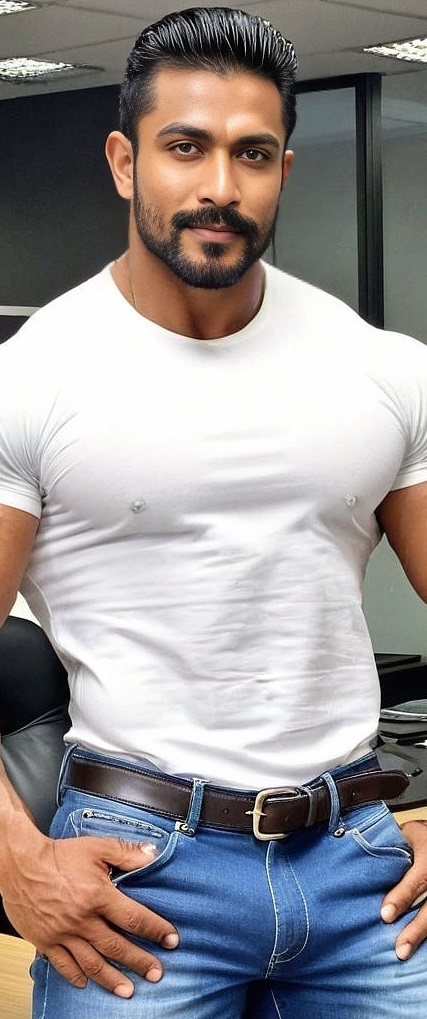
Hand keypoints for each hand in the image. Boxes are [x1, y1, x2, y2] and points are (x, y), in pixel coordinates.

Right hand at [2, 823, 178, 997]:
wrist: (21, 863)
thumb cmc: (58, 855)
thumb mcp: (96, 847)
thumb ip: (126, 852)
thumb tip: (152, 854)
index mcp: (98, 896)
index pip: (134, 918)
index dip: (155, 930)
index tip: (171, 939)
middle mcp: (82, 919)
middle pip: (116, 946)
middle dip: (139, 961)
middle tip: (156, 973)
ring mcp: (63, 933)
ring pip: (92, 962)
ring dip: (112, 978)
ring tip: (128, 990)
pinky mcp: (45, 941)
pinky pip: (63, 965)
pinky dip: (76, 976)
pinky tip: (86, 983)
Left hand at [381, 819, 426, 959]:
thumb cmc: (417, 837)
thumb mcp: (404, 833)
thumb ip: (387, 848)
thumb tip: (352, 858)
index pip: (418, 877)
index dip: (403, 896)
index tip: (385, 915)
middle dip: (416, 928)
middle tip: (400, 948)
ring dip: (421, 935)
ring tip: (404, 953)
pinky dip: (425, 933)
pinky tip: (417, 949)